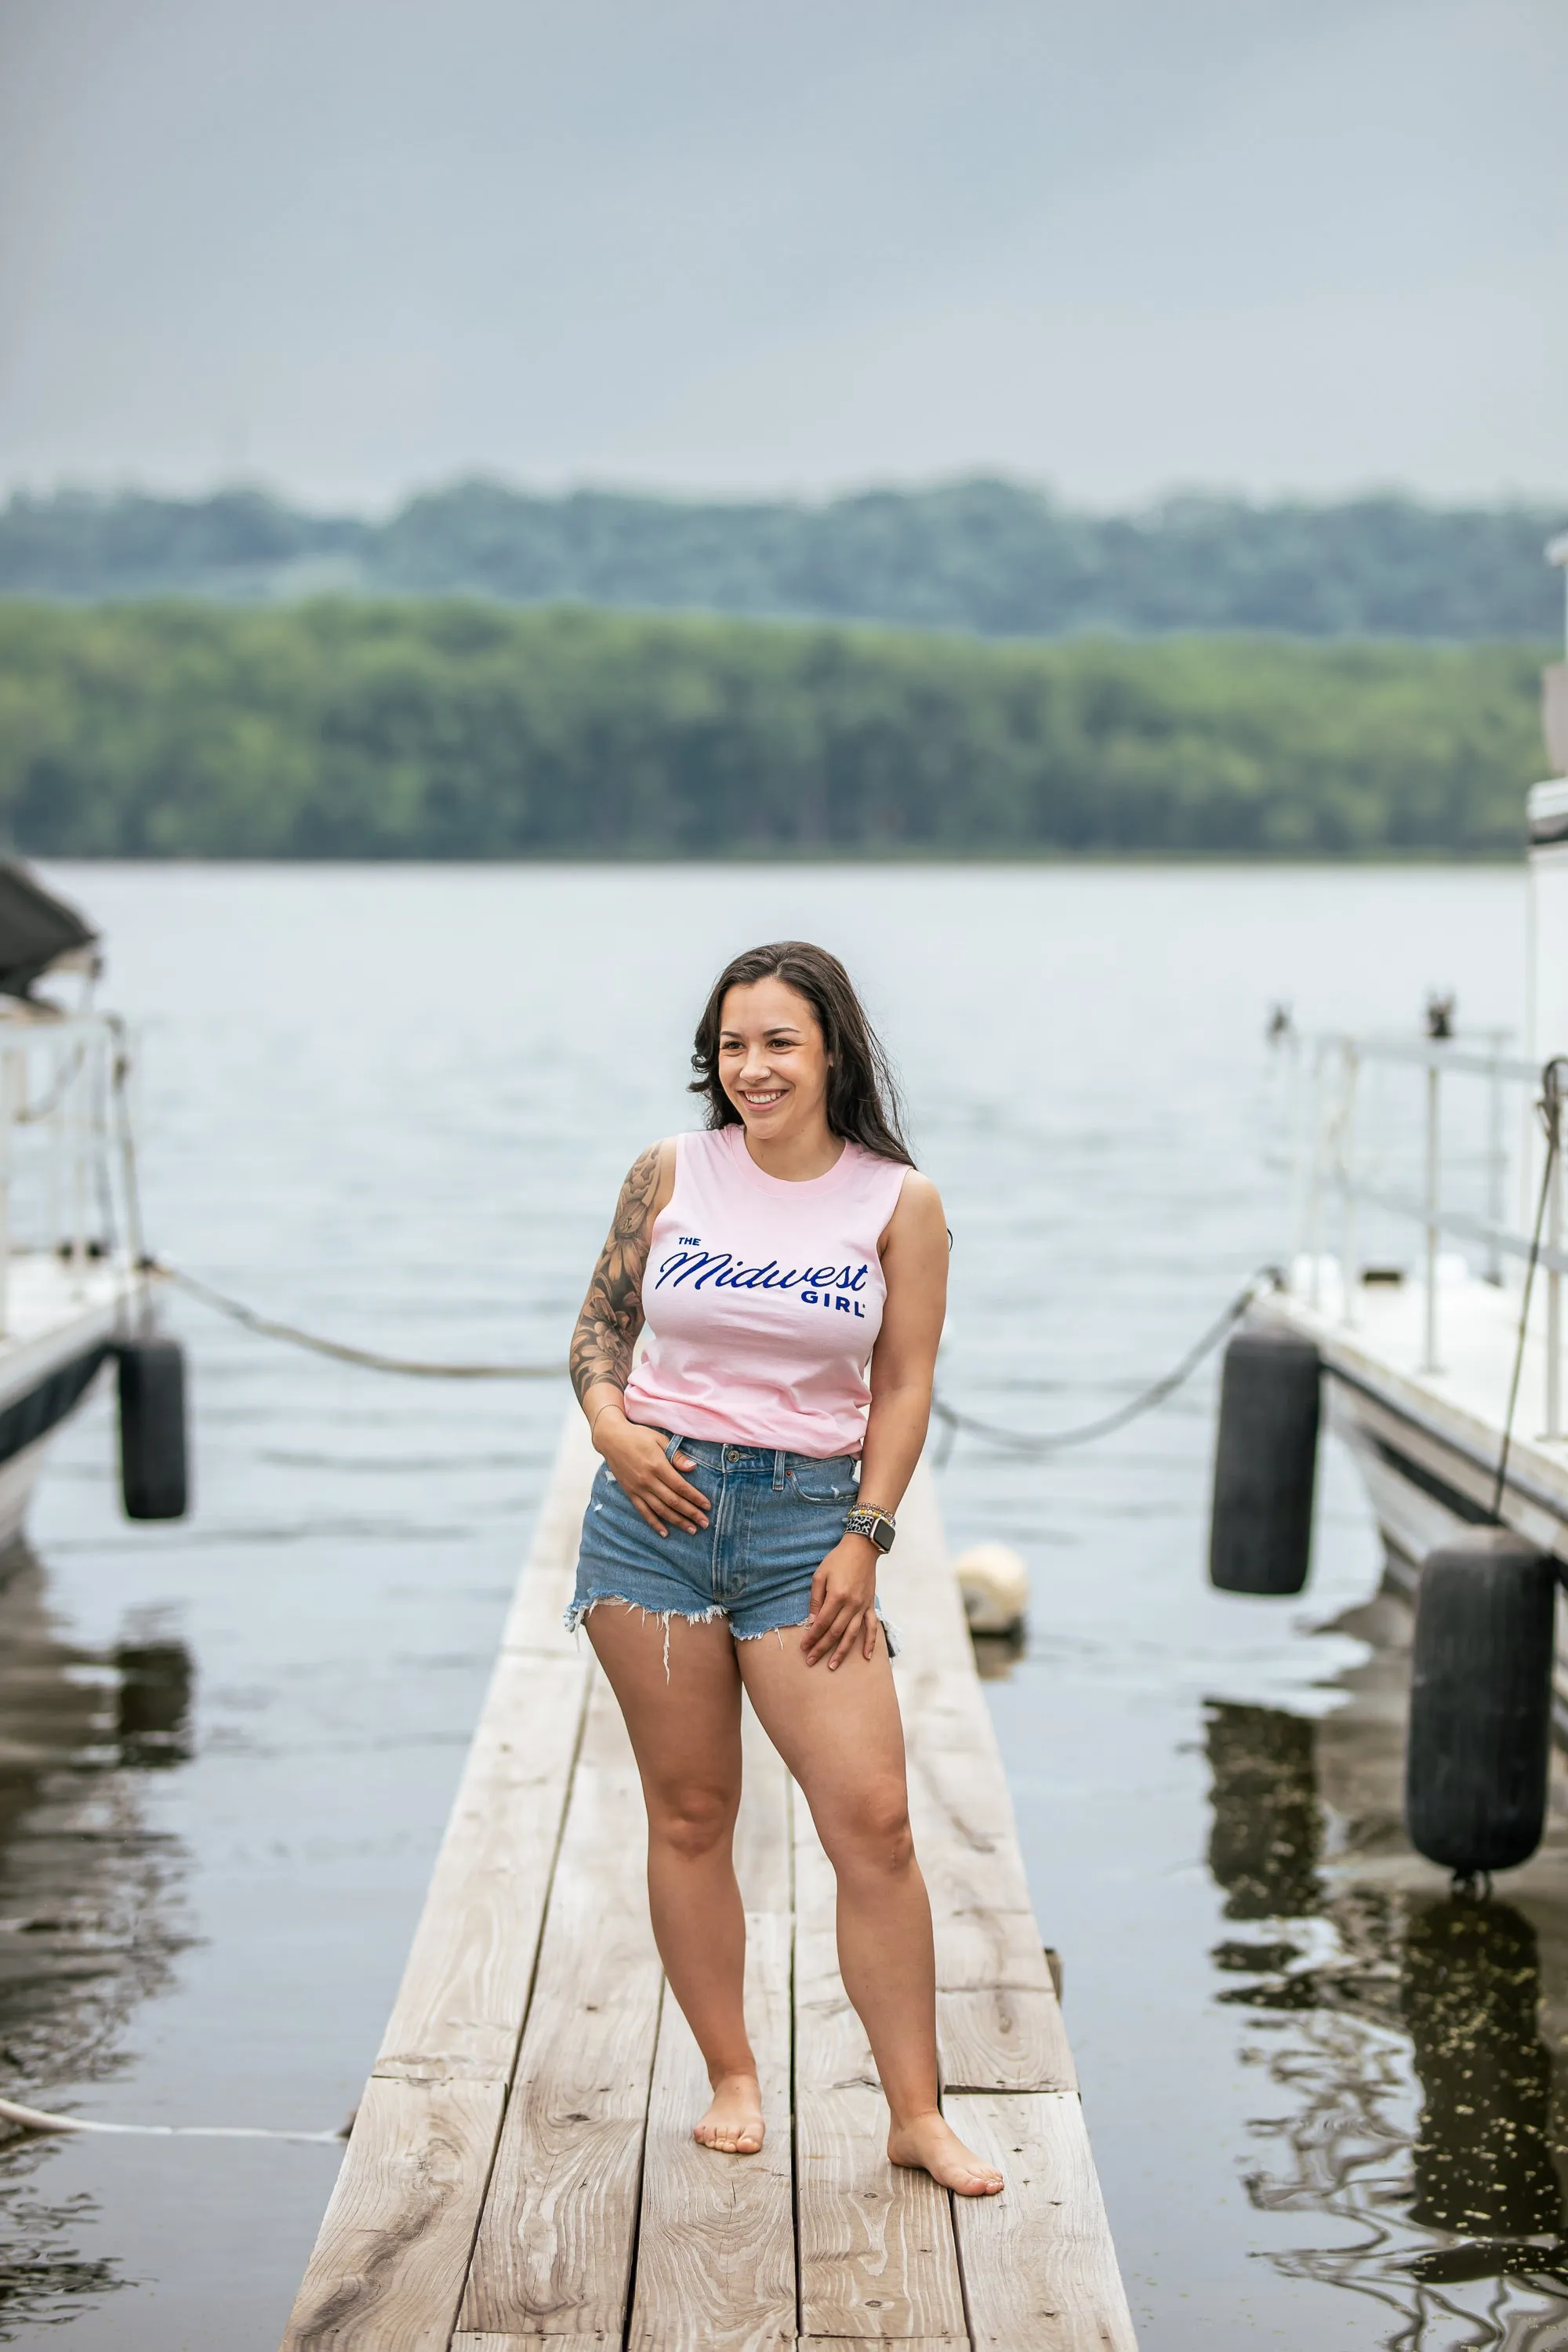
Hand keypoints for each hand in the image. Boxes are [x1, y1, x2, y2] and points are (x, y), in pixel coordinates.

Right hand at [595, 1412, 709, 1536]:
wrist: (611, 1439)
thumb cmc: (638, 1436)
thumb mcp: (659, 1439)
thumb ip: (676, 1455)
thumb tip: (692, 1468)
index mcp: (658, 1466)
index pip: (681, 1486)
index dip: (695, 1498)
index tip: (707, 1506)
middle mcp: (648, 1480)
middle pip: (673, 1501)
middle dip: (691, 1513)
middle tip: (705, 1523)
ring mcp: (638, 1489)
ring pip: (660, 1509)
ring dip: (677, 1521)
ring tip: (691, 1530)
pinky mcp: (630, 1493)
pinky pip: (643, 1511)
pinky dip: (654, 1523)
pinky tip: (665, 1533)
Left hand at [801, 1534, 880, 1668]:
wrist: (861, 1549)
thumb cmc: (837, 1560)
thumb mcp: (820, 1576)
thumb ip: (815, 1599)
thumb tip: (811, 1621)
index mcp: (837, 1596)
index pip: (821, 1623)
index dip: (812, 1637)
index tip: (803, 1647)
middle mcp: (851, 1605)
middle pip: (835, 1632)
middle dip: (822, 1648)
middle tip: (811, 1661)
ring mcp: (862, 1606)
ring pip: (852, 1635)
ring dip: (842, 1652)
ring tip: (833, 1665)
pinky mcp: (870, 1606)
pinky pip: (872, 1627)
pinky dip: (870, 1643)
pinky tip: (866, 1656)